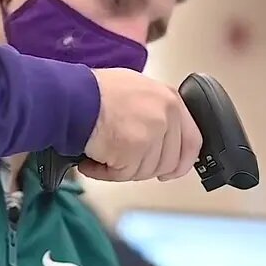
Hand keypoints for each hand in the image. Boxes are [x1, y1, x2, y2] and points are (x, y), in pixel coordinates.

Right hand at [81, 68, 202, 182]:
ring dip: (121, 169)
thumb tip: (163, 139)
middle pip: (167, 162)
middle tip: (123, 162)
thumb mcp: (138, 90)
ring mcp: (151, 133)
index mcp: (170, 100)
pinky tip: (93, 161)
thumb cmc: (96, 91)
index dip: (182, 163)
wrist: (73, 96)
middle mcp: (165, 116)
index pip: (192, 141)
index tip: (171, 172)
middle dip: (143, 168)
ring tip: (103, 154)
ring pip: (144, 171)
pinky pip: (123, 174)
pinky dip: (105, 173)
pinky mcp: (133, 149)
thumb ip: (156, 112)